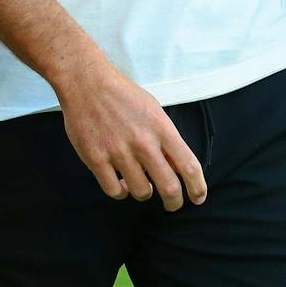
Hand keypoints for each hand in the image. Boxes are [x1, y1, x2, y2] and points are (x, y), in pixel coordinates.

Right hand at [53, 55, 207, 210]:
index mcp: (162, 128)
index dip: (197, 187)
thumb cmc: (123, 94)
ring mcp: (119, 152)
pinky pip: (114, 191)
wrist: (87, 82)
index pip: (189, 165)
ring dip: (144, 193)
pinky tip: (120, 182)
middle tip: (173, 204)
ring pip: (141, 192)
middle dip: (174, 202)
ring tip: (141, 184)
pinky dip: (120, 191)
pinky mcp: (96, 159)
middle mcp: (143, 143)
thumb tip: (175, 167)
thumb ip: (165, 138)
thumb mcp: (153, 110)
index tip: (198, 198)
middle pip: (168, 187)